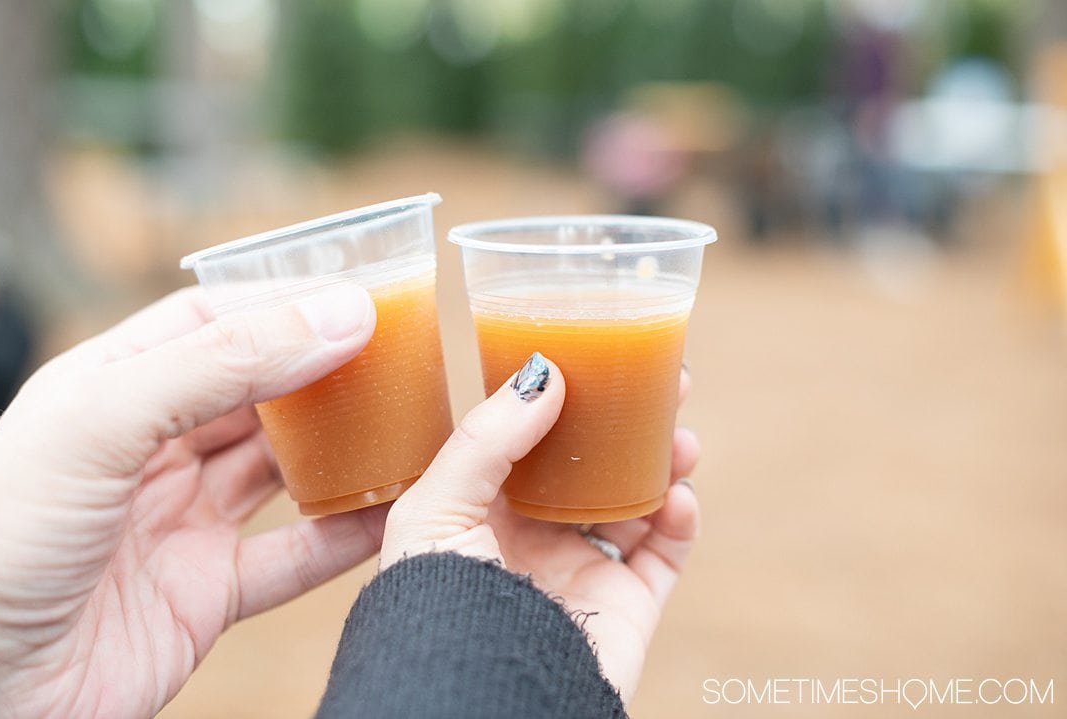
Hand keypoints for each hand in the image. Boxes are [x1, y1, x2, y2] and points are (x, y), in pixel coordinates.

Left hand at [0, 284, 386, 718]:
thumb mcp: (102, 421)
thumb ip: (222, 363)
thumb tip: (339, 316)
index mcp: (110, 387)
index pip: (210, 320)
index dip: (283, 304)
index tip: (361, 298)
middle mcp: (150, 448)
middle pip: (257, 391)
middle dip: (323, 370)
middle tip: (398, 355)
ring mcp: (181, 521)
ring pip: (284, 470)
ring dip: (343, 448)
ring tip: (407, 421)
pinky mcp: (206, 593)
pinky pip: (294, 556)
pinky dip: (347, 535)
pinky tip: (394, 510)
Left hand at [382, 354, 698, 699]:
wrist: (474, 696)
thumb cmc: (435, 604)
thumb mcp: (436, 506)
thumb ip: (486, 438)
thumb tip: (544, 371)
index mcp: (484, 508)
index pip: (533, 438)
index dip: (567, 396)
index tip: (599, 354)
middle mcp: (535, 536)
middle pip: (596, 463)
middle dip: (632, 423)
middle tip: (670, 381)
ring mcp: (581, 571)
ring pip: (637, 502)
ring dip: (665, 465)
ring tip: (682, 439)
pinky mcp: (623, 607)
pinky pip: (664, 558)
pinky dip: (680, 523)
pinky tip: (678, 498)